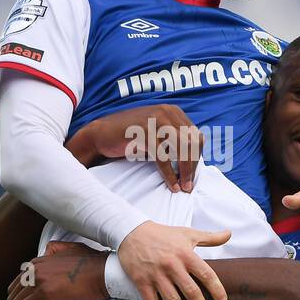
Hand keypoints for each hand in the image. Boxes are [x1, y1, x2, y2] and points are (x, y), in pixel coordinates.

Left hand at [6, 242, 108, 299]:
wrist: (105, 272)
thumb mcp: (71, 248)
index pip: (19, 280)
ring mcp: (39, 280)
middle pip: (14, 291)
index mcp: (40, 260)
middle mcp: (35, 269)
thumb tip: (46, 252)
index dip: (20, 294)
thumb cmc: (93, 263)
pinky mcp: (44, 293)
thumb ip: (55, 249)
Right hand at [66, 104, 202, 191]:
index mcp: (173, 112)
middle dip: (193, 166)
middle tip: (189, 185)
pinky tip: (172, 185)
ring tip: (183, 187)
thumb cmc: (130, 137)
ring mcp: (156, 120)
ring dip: (185, 171)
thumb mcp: (156, 132)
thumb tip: (195, 160)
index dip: (197, 157)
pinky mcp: (145, 132)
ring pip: (181, 149)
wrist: (101, 134)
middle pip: (192, 142)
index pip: (196, 136)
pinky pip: (164, 157)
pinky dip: (170, 174)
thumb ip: (174, 139)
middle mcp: (167, 112)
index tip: (192, 174)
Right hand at [118, 221, 230, 299]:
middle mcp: (172, 266)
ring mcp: (156, 275)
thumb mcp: (187, 233)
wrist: (131, 232)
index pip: (205, 274)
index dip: (216, 289)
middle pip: (191, 292)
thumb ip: (210, 237)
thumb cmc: (162, 234)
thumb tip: (229, 234)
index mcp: (185, 254)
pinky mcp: (142, 282)